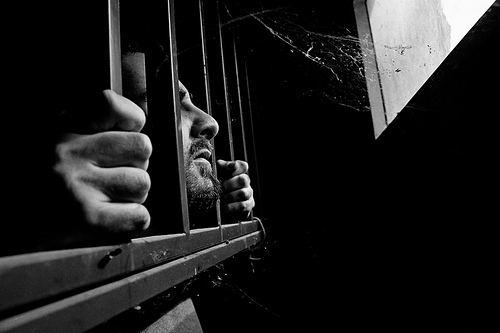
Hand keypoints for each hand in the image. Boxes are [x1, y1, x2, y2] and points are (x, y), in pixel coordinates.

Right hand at [53, 90, 151, 234]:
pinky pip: (139, 215)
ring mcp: (78, 185)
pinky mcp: (87, 219)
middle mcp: (68, 152)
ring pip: (142, 183)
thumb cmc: (44, 184)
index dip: (129, 118)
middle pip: (141, 147)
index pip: (108, 103)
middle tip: (111, 177)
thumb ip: (94, 126)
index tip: (125, 132)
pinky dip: (132, 220)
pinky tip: (110, 219)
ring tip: (105, 199)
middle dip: (134, 165)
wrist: (10, 223)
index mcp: (61, 129)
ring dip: (132, 195)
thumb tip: (137, 124)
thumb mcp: (57, 140)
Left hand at [217, 159, 254, 219]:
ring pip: (243, 193)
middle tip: (220, 188)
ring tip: (220, 199)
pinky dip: (231, 207)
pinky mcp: (249, 205)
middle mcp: (245, 182)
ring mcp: (248, 193)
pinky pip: (242, 205)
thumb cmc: (216, 188)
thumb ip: (220, 168)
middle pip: (243, 179)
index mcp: (237, 172)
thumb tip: (223, 164)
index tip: (230, 167)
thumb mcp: (215, 176)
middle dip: (230, 184)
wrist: (215, 205)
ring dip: (230, 197)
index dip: (236, 166)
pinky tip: (223, 207)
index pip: (242, 166)